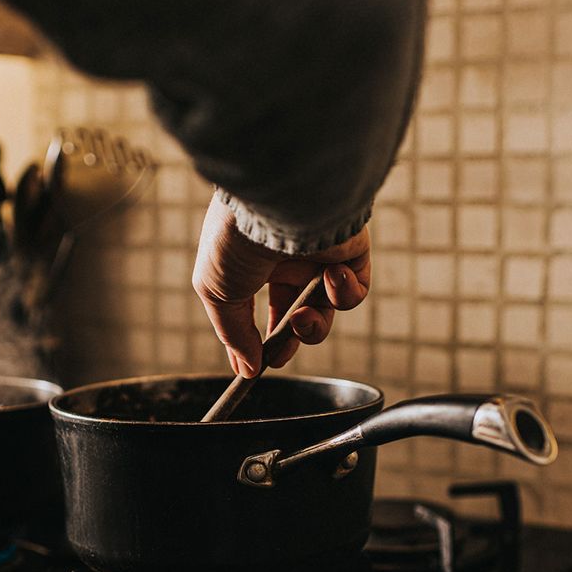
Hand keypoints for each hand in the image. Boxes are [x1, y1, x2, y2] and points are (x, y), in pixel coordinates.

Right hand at [191, 194, 370, 377]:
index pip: (255, 305)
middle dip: (289, 340)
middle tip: (279, 356)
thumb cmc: (236, 239)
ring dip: (313, 325)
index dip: (255, 339)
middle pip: (295, 313)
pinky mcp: (351, 251)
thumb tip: (247, 369)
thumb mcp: (216, 292)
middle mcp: (286, 256)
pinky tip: (331, 278)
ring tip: (303, 317)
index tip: (251, 367)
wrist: (277, 202)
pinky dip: (345, 295)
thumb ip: (233, 335)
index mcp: (250, 258)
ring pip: (325, 309)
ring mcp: (320, 254)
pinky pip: (355, 289)